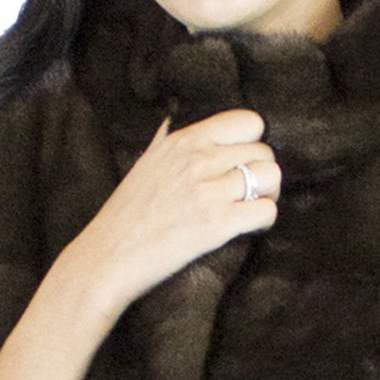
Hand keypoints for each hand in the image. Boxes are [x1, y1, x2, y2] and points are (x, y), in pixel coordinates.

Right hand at [80, 108, 281, 316]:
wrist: (107, 257)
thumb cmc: (124, 216)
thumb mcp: (145, 164)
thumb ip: (166, 142)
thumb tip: (171, 122)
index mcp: (182, 141)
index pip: (248, 121)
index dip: (253, 144)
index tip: (242, 164)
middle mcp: (197, 159)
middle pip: (264, 153)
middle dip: (262, 175)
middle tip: (248, 195)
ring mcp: (208, 191)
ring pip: (272, 177)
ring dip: (268, 196)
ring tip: (251, 209)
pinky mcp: (216, 224)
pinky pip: (266, 210)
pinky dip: (265, 220)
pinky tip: (248, 228)